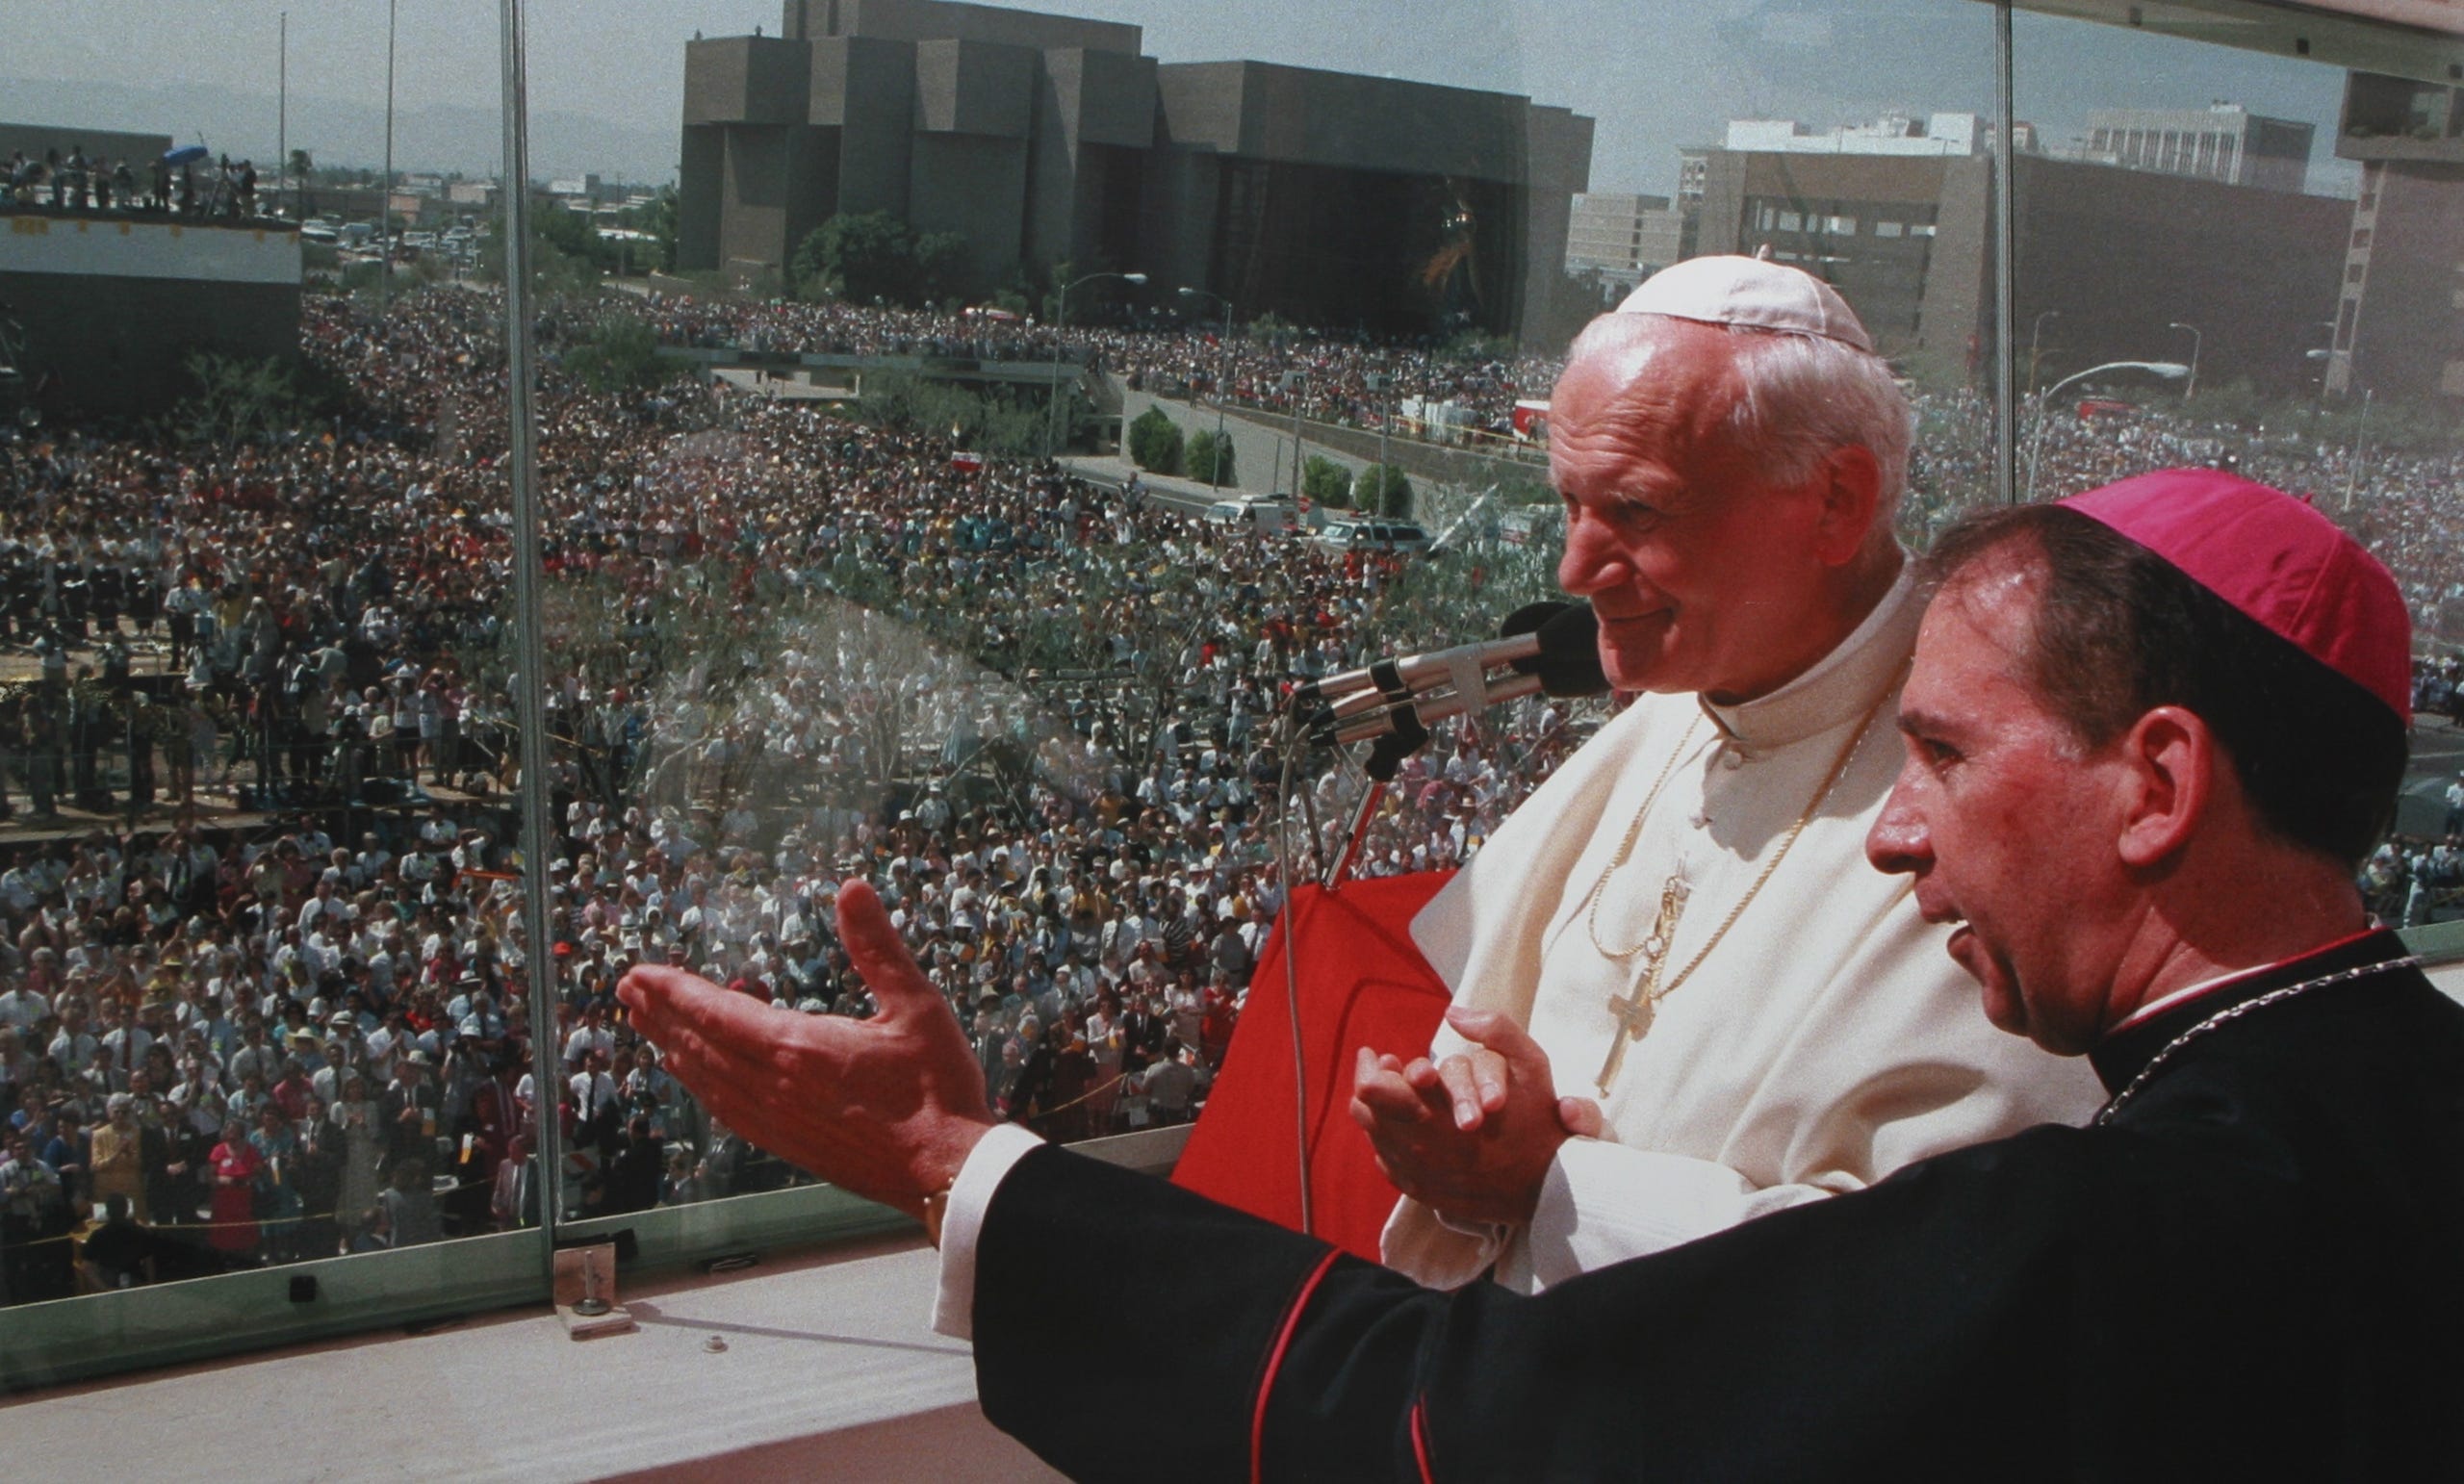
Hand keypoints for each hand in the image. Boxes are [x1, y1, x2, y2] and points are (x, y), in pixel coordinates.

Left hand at [619, 879, 993, 1220]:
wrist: (944, 1169)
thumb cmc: (936, 1089)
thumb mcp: (915, 1005)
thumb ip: (878, 946)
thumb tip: (852, 889)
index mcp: (797, 1048)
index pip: (716, 1013)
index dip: (673, 990)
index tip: (640, 973)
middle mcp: (773, 1086)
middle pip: (698, 1045)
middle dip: (660, 1014)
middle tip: (627, 991)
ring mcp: (775, 1120)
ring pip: (706, 1079)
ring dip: (673, 1048)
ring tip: (649, 1025)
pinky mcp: (786, 1144)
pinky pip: (725, 1108)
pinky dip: (700, 1083)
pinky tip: (698, 1076)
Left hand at [1349, 1005, 1570, 1228]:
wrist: (1550, 1189)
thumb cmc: (1539, 1124)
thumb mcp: (1531, 1067)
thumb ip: (1495, 1030)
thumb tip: (1453, 1012)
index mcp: (1436, 1113)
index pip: (1373, 1090)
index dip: (1370, 1069)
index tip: (1379, 1055)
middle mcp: (1419, 1146)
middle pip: (1366, 1113)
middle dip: (1369, 1084)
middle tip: (1382, 1069)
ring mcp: (1419, 1173)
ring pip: (1375, 1138)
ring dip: (1376, 1112)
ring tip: (1391, 1094)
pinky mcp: (1424, 1191)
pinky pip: (1389, 1164)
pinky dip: (1388, 1141)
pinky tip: (1401, 1128)